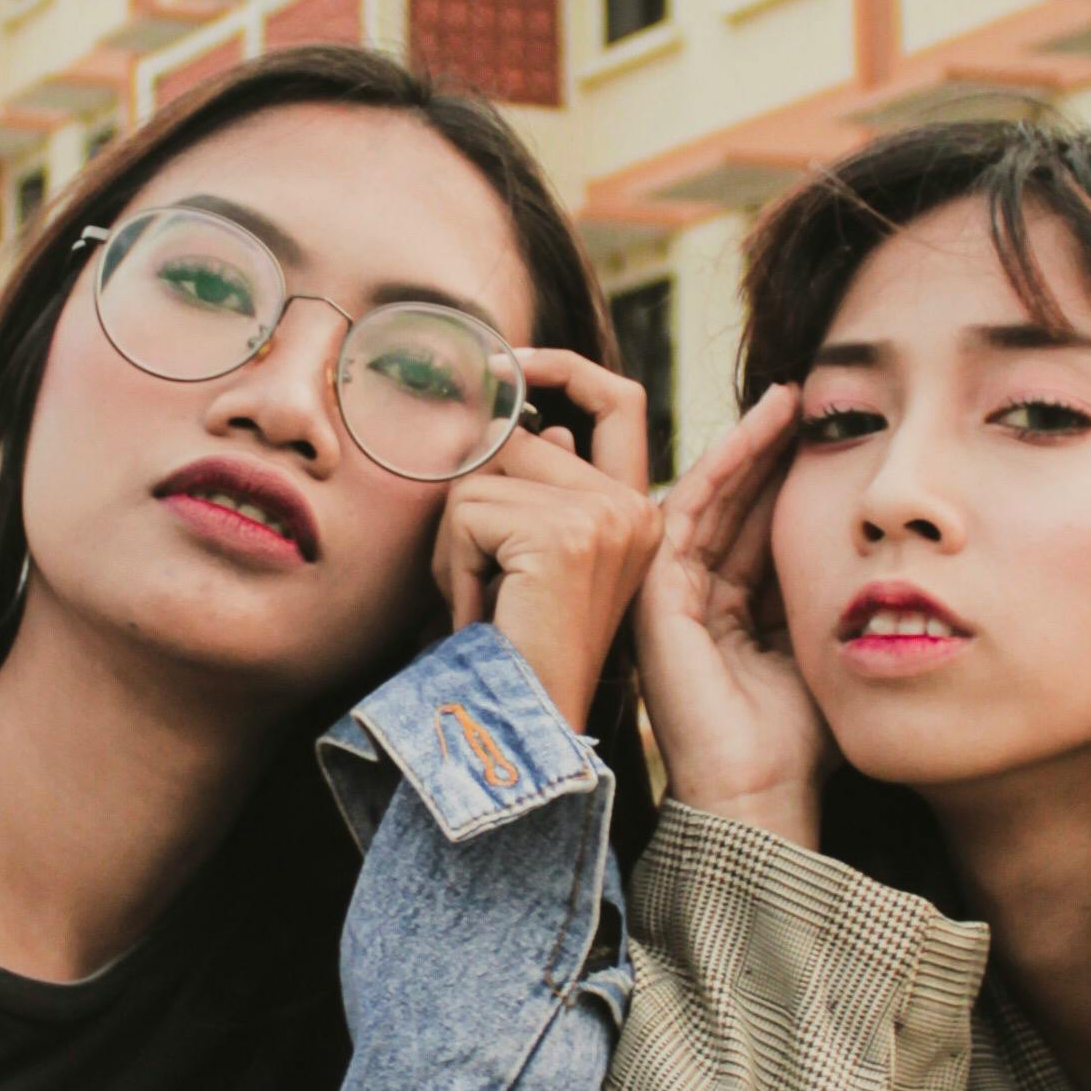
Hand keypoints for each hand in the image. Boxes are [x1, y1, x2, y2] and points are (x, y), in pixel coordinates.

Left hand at [433, 347, 660, 734]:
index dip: (560, 367)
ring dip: (456, 538)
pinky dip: (451, 562)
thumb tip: (513, 407)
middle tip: (478, 577)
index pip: (618, 397)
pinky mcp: (567, 534)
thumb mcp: (523, 551)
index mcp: (639, 509)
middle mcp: (636, 507)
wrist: (526, 728)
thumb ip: (530, 479)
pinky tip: (480, 612)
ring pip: (484, 471)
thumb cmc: (513, 650)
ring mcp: (607, 516)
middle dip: (472, 495)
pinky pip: (468, 508)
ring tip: (483, 600)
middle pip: (522, 435)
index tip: (505, 363)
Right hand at [633, 385, 828, 841]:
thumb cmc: (800, 742)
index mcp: (730, 613)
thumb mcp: (821, 644)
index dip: (789, 475)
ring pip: (708, 497)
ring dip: (748, 445)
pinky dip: (721, 468)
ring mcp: (668, 595)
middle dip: (769, 448)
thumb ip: (826, 592)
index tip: (832, 428)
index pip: (758, 526)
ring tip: (789, 399)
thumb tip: (870, 535)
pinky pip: (687, 513)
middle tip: (810, 396)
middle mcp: (694, 598)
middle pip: (733, 504)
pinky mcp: (655, 596)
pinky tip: (757, 433)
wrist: (759, 795)